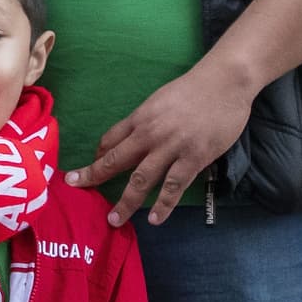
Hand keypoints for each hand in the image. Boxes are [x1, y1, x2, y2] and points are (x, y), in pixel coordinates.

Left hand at [66, 55, 254, 227]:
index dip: (97, 157)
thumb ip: (147, 120)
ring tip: (115, 220)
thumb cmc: (194, 89)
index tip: (87, 170)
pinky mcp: (194, 158)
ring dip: (126, 202)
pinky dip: (164, 205)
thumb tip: (135, 138)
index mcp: (141, 117)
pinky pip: (174, 186)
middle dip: (94, 176)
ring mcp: (172, 147)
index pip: (110, 140)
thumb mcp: (161, 100)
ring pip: (142, 180)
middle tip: (76, 189)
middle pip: (116, 160)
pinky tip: (156, 219)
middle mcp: (150, 134)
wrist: (225, 81)